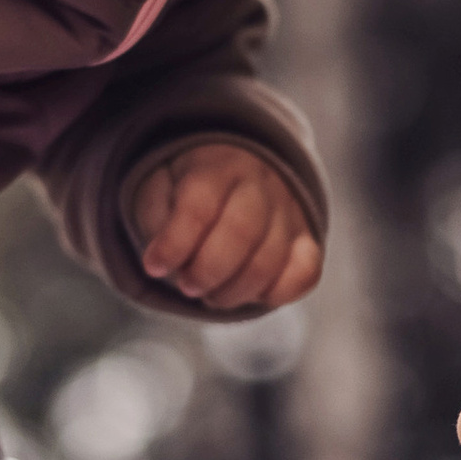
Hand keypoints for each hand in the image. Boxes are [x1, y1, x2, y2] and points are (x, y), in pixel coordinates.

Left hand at [130, 144, 322, 312]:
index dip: (174, 245)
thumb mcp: (157, 188)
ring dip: (234, 291)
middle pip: (242, 233)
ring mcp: (289, 212)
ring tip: (210, 293)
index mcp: (218, 165)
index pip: (200, 206)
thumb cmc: (189, 189)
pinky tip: (249, 293)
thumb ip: (156, 217)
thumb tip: (164, 259)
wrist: (237, 173)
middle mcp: (261, 184)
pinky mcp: (307, 240)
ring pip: (270, 260)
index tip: (153, 267)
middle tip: (186, 285)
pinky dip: (276, 294)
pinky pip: (305, 274)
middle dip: (207, 272)